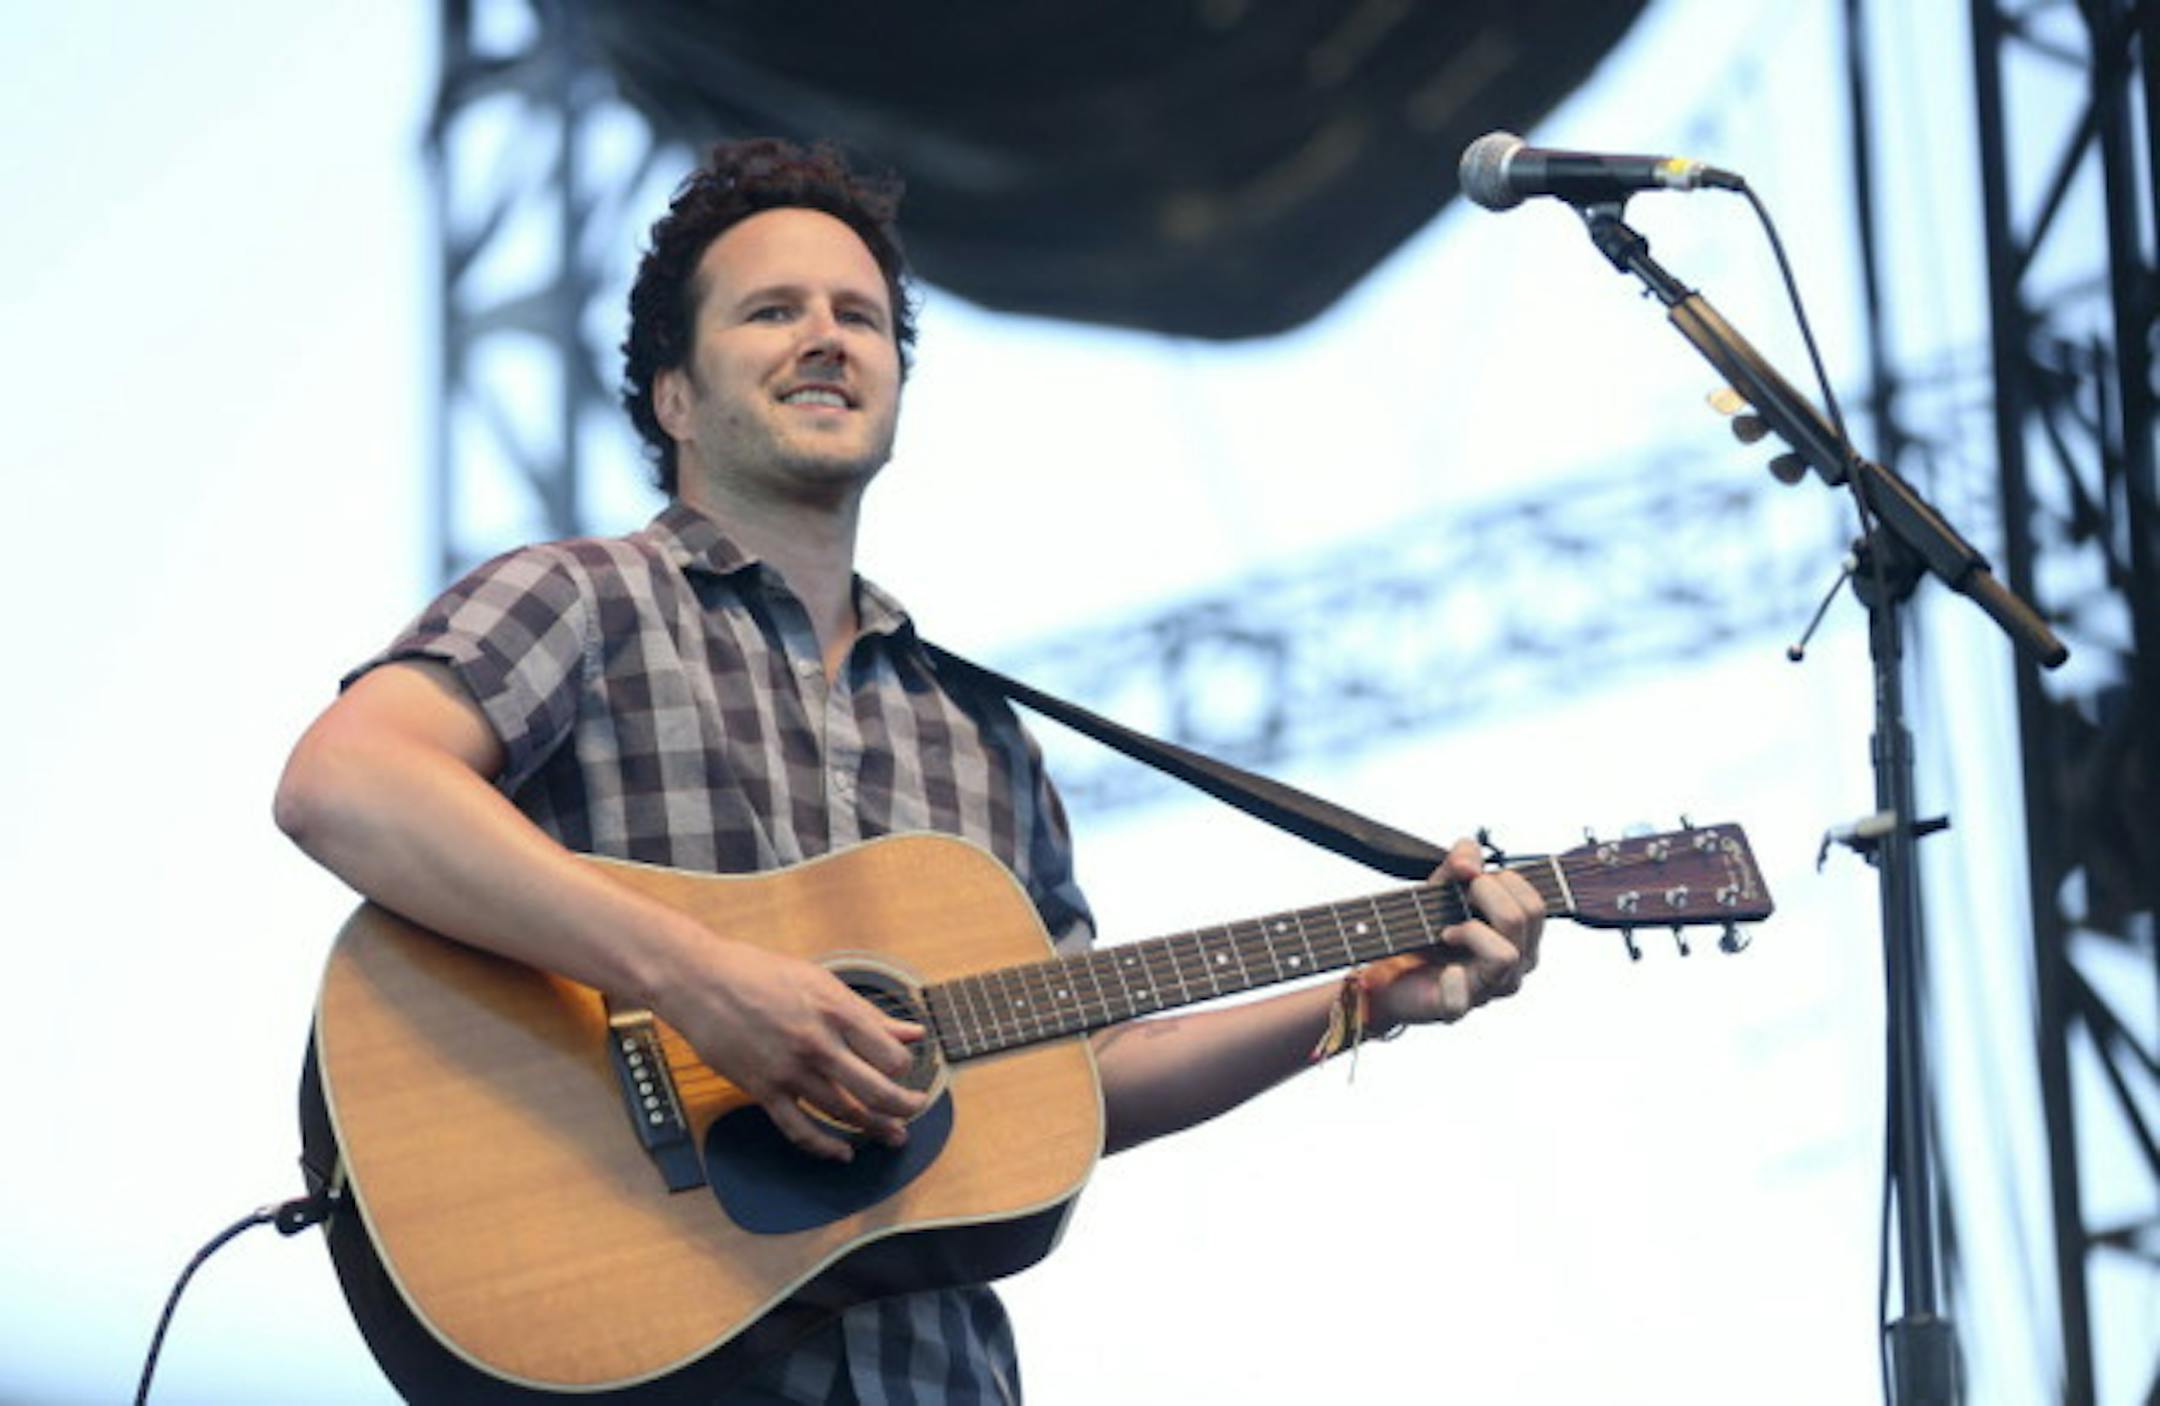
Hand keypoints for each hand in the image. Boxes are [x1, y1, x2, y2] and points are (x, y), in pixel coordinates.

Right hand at [658, 940, 926, 1161]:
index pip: (891, 1055)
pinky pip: (800, 1130)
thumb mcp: (821, 982)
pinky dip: (825, 1148)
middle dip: (904, 1107)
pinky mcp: (763, 1090)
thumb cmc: (760, 974)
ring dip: (874, 1130)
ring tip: (892, 1135)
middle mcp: (817, 1044)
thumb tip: (913, 1032)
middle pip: (876, 1091)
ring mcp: (790, 1071)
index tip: (907, 1070)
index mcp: (836, 1011)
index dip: (906, 1068)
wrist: (701, 982)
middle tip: (914, 1109)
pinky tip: (842, 1153)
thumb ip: (869, 1014)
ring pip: (844, 1113)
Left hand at [1363, 836, 1543, 1029]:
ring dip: (1471, 928)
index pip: (1534, 905)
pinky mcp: (1457, 1007)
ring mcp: (1490, 990)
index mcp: (1521, 938)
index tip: (1471, 880)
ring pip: (1507, 954)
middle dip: (1487, 892)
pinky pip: (1462, 997)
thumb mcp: (1443, 885)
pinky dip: (1454, 974)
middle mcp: (1515, 966)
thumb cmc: (1425, 928)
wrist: (1387, 966)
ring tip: (1446, 930)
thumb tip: (1470, 863)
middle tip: (1458, 896)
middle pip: (1525, 919)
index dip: (1503, 880)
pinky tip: (1443, 958)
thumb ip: (1461, 861)